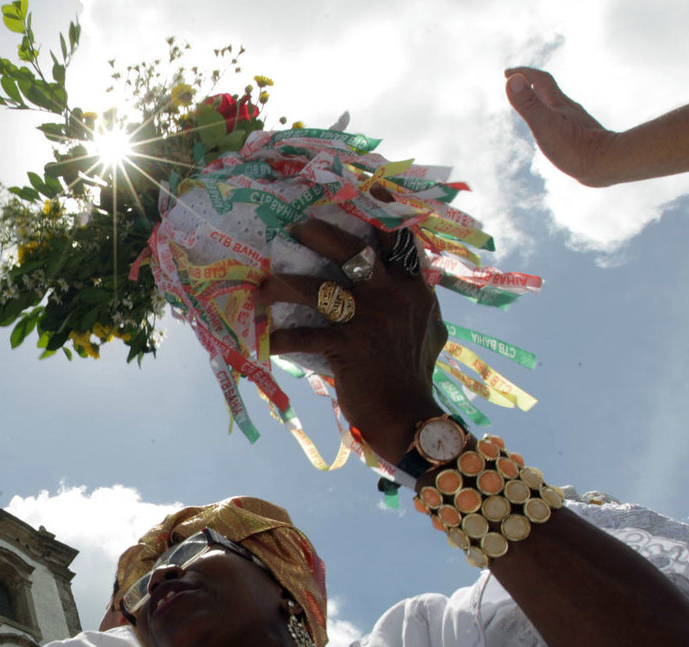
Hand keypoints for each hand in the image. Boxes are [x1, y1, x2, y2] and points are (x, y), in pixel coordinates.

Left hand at [260, 219, 444, 463]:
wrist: (411, 418)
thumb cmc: (415, 376)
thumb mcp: (429, 331)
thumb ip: (419, 303)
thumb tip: (417, 285)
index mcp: (415, 288)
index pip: (399, 239)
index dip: (382, 210)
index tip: (365, 186)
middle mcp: (393, 296)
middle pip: (353, 249)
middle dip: (320, 233)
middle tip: (294, 228)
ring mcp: (368, 320)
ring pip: (318, 288)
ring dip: (283, 285)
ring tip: (262, 285)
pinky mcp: (345, 347)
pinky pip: (300, 336)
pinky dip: (277, 339)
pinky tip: (259, 340)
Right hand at [505, 68, 618, 186]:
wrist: (609, 163)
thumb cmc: (575, 148)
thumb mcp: (544, 125)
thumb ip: (528, 103)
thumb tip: (511, 80)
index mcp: (559, 105)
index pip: (540, 80)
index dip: (523, 74)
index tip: (507, 73)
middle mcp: (569, 110)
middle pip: (550, 90)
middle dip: (532, 83)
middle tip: (518, 82)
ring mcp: (578, 123)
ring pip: (559, 106)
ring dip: (544, 100)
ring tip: (534, 103)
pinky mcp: (584, 137)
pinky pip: (566, 122)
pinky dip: (556, 118)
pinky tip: (556, 129)